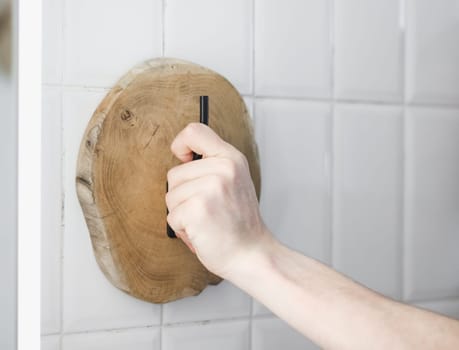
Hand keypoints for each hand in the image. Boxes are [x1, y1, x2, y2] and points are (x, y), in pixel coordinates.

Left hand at [166, 123, 270, 277]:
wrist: (252, 254)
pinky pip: (172, 216)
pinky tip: (202, 232)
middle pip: (174, 174)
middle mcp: (223, 169)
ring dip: (182, 214)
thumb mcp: (234, 182)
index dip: (181, 145)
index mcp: (231, 159)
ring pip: (170, 196)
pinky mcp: (198, 208)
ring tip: (206, 221)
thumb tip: (181, 159)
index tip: (185, 161)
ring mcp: (210, 188)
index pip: (194, 131)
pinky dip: (182, 229)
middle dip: (183, 196)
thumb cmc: (239, 223)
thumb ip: (212, 165)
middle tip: (207, 210)